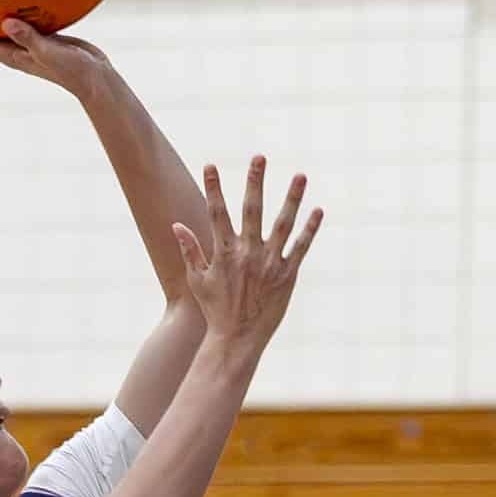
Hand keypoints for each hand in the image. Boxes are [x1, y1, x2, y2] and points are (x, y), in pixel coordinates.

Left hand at [0, 7, 110, 99]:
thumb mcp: (50, 52)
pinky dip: (11, 2)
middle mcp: (13, 49)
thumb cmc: (73, 71)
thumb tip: (6, 22)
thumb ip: (29, 37)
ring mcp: (26, 42)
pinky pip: (19, 15)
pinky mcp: (40, 34)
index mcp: (9, 55)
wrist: (96, 78)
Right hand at [175, 158, 321, 360]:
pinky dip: (310, 229)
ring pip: (283, 223)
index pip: (216, 213)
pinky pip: (301, 247)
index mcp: (224, 252)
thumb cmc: (216, 310)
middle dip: (255, 181)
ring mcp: (270, 263)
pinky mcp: (288, 275)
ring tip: (301, 175)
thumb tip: (177, 226)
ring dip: (292, 198)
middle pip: (252, 209)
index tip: (209, 165)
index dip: (212, 188)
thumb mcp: (197, 281)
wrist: (237, 340)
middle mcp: (248, 253)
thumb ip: (190, 251)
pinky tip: (318, 210)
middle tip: (260, 156)